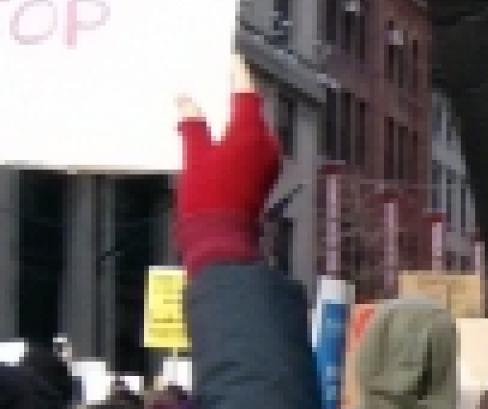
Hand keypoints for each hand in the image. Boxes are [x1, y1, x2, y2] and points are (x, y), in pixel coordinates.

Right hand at [175, 57, 279, 275]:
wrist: (222, 236)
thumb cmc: (206, 195)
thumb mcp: (194, 155)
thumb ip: (192, 124)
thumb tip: (186, 100)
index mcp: (250, 133)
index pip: (247, 95)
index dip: (239, 76)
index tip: (232, 60)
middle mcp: (266, 144)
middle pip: (253, 111)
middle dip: (237, 96)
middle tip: (220, 79)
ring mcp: (268, 161)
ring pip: (254, 129)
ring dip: (237, 117)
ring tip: (216, 105)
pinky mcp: (264, 175)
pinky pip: (253, 146)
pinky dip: (238, 135)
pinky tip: (220, 135)